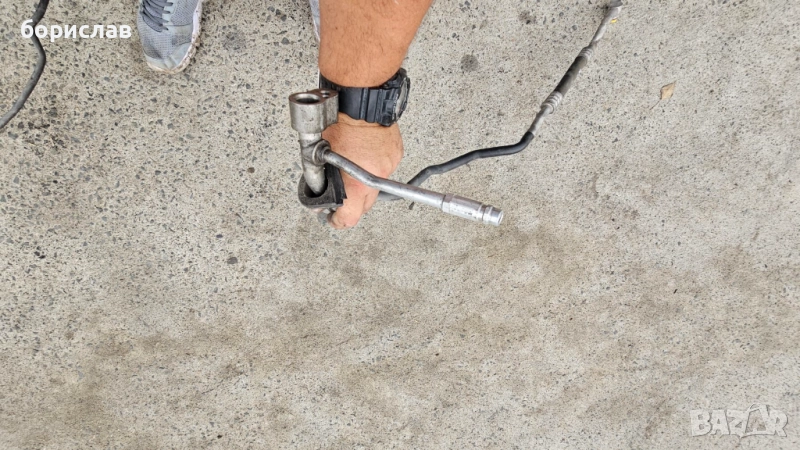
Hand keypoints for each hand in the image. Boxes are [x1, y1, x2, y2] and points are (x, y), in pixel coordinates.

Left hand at [322, 114, 403, 228]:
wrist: (361, 101)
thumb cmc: (339, 123)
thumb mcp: (320, 155)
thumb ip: (320, 178)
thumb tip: (318, 192)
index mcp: (357, 184)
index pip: (350, 218)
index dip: (338, 220)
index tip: (332, 218)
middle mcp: (377, 179)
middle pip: (365, 206)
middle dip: (352, 203)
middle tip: (339, 195)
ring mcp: (389, 166)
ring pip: (375, 185)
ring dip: (363, 183)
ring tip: (351, 167)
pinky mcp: (395, 154)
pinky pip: (383, 168)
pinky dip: (372, 166)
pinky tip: (363, 154)